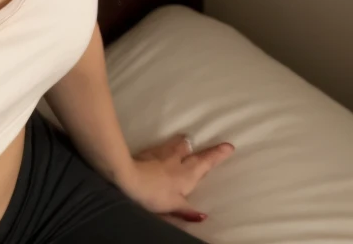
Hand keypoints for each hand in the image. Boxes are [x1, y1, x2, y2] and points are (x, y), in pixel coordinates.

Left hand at [121, 133, 235, 222]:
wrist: (129, 176)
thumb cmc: (155, 193)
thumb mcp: (173, 205)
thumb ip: (188, 210)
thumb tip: (204, 216)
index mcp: (188, 173)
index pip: (206, 162)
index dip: (218, 154)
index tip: (229, 146)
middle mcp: (178, 159)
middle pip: (194, 149)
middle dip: (204, 149)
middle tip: (211, 147)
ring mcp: (163, 152)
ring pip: (179, 143)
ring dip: (185, 143)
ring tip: (188, 143)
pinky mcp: (150, 150)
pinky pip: (164, 145)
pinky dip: (169, 146)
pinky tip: (164, 150)